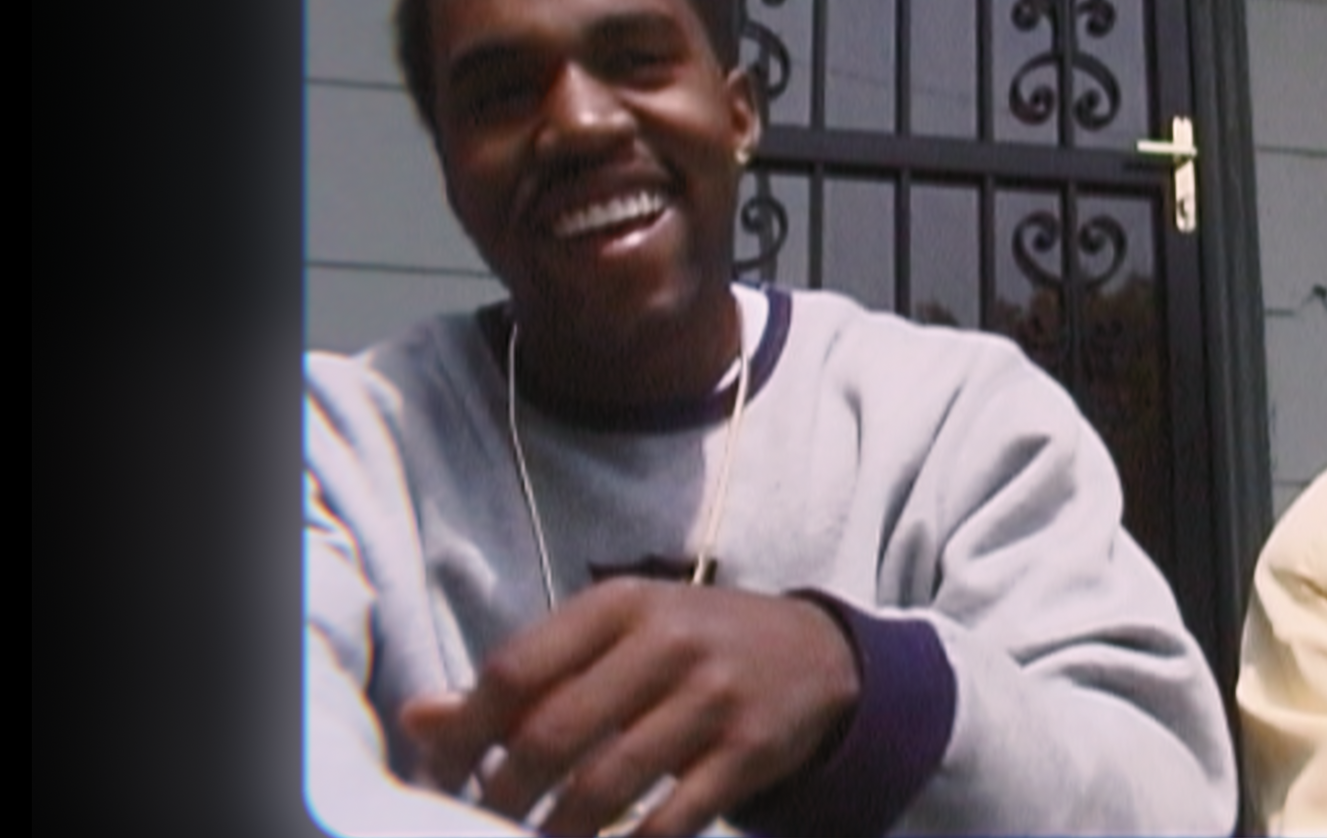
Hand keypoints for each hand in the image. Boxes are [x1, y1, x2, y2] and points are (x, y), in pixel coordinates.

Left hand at [399, 580, 860, 836]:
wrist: (814, 653)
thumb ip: (524, 673)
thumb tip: (419, 718)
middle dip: (502, 795)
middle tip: (484, 823)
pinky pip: (672, 820)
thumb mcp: (612, 636)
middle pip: (553, 733)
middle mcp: (667, 642)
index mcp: (619, 604)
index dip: (464, 735)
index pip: (516, 669)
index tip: (438, 778)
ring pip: (606, 785)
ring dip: (555, 833)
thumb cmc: (686, 644)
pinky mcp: (748, 751)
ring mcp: (713, 697)